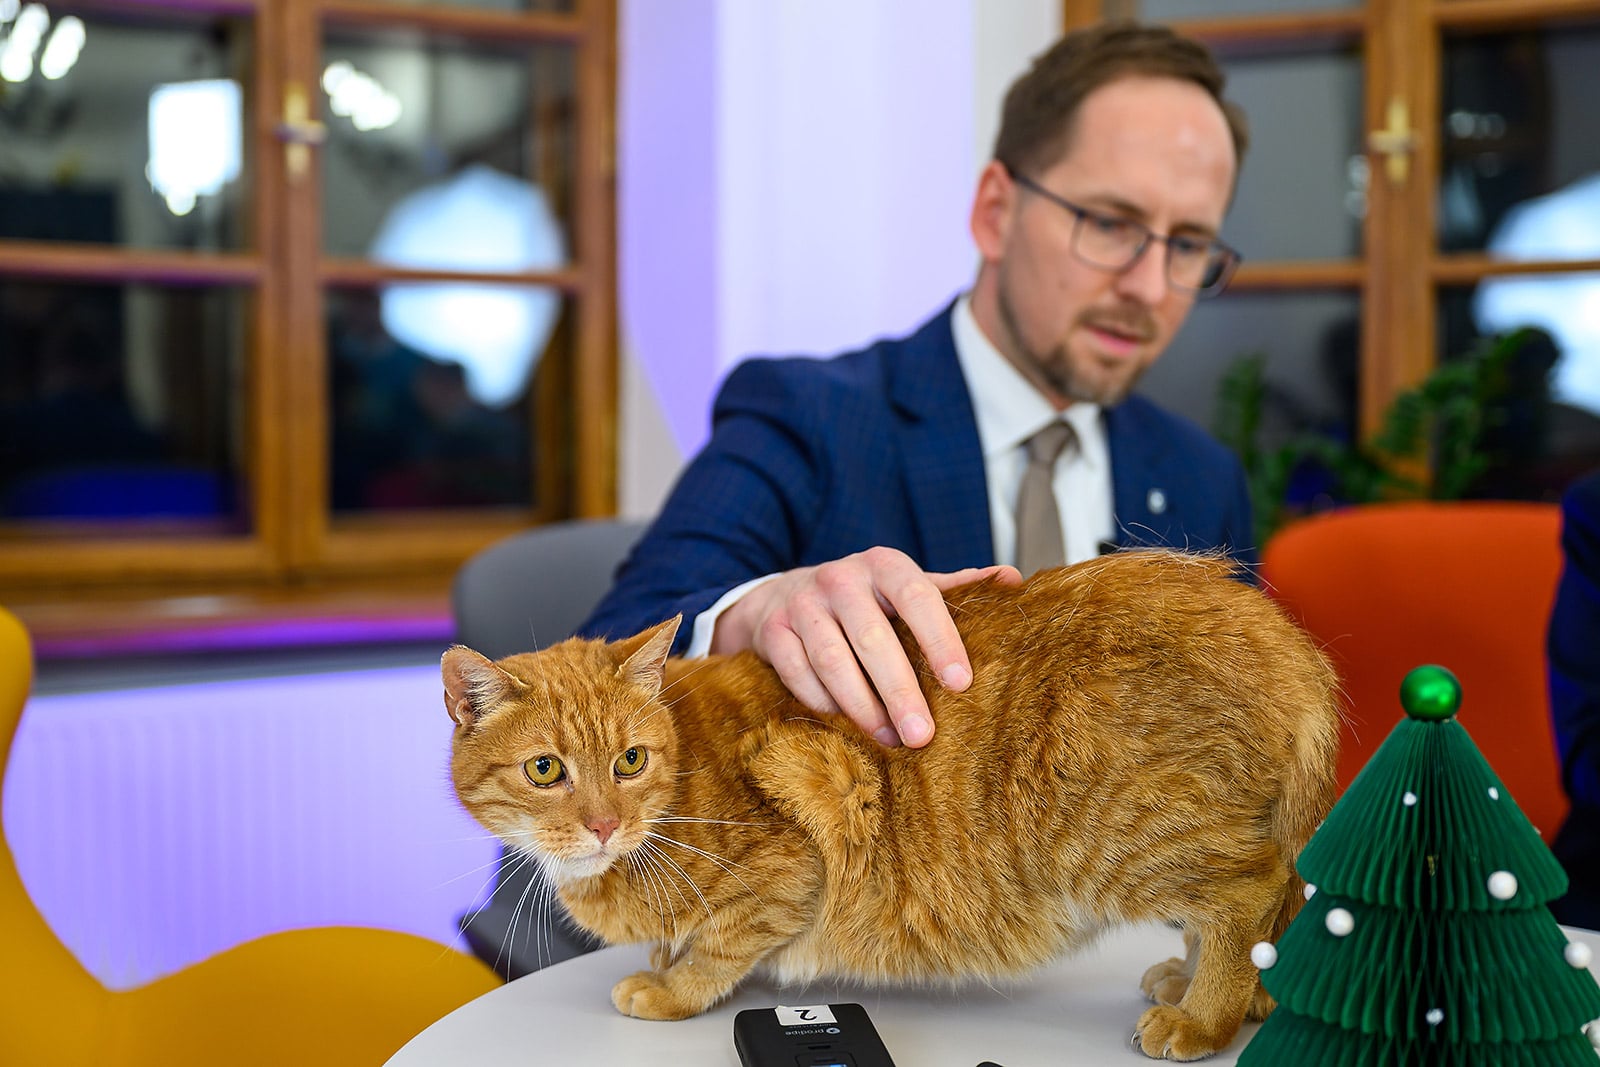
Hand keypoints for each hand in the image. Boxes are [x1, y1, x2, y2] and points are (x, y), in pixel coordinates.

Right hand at [710, 546, 1020, 746]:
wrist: (782, 596)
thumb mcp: (904, 588)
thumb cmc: (864, 601)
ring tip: (889, 739)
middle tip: (922, 735)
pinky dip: (823, 702)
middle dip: (900, 689)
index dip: (940, 638)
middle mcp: (841, 578)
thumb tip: (1014, 581)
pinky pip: (798, 673)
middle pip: (873, 637)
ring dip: (862, 705)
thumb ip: (953, 589)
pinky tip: (847, 725)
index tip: (960, 682)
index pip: (918, 596)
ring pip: (832, 659)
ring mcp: (802, 603)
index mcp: (884, 565)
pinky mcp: (772, 631)